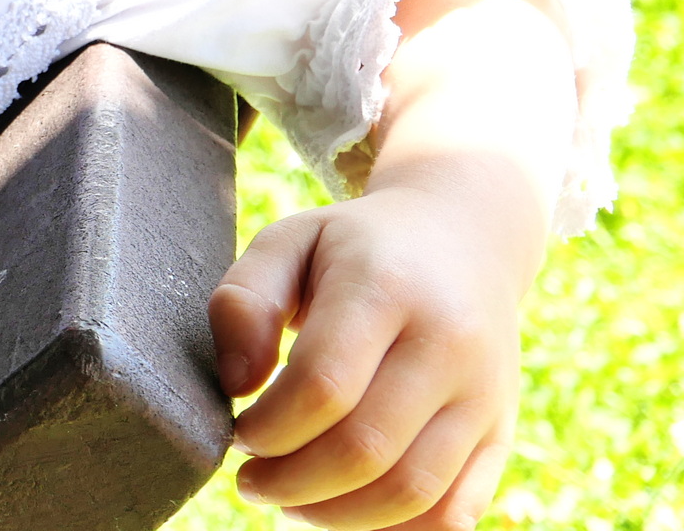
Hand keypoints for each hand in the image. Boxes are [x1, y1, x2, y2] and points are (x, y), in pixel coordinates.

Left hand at [211, 167, 529, 528]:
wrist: (462, 238)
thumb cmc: (351, 247)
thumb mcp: (287, 241)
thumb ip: (243, 300)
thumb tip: (238, 385)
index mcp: (386, 286)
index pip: (324, 385)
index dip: (270, 426)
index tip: (239, 432)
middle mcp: (448, 343)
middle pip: (366, 448)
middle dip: (293, 481)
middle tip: (252, 481)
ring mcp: (484, 394)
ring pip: (412, 491)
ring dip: (337, 515)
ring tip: (290, 504)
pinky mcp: (501, 432)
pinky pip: (455, 511)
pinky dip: (396, 529)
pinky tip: (346, 510)